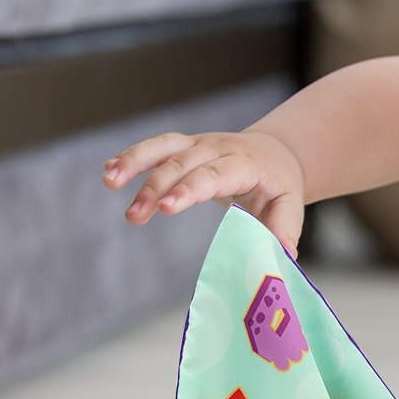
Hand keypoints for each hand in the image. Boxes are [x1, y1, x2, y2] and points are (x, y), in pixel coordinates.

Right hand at [102, 129, 305, 256]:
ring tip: (109, 181)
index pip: (214, 174)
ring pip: (162, 147)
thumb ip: (285, 229)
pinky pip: (155, 148)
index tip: (166, 207)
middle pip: (181, 163)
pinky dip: (131, 157)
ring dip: (134, 162)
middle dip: (155, 187)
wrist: (275, 153)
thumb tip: (284, 254)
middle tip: (134, 216)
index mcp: (245, 163)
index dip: (189, 189)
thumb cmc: (279, 187)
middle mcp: (218, 148)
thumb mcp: (290, 205)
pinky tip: (109, 171)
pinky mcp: (182, 146)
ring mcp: (197, 144)